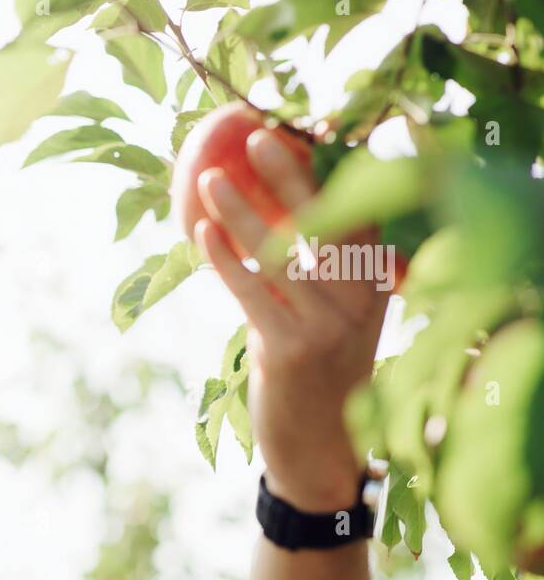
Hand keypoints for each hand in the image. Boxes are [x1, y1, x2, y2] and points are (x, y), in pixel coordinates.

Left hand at [193, 128, 392, 512]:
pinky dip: (226, 259)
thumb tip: (267, 214)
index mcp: (378, 286)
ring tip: (208, 179)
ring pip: (281, 254)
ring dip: (241, 212)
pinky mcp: (292, 349)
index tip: (301, 130)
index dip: (330, 171)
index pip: (360, 215)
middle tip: (255, 134)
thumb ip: (318, 273)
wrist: (319, 450)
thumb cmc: (318, 375)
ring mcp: (329, 326)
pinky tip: (202, 233)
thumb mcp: (334, 320)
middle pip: (326, 222)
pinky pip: (253, 292)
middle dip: (290, 174)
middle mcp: (362, 301)